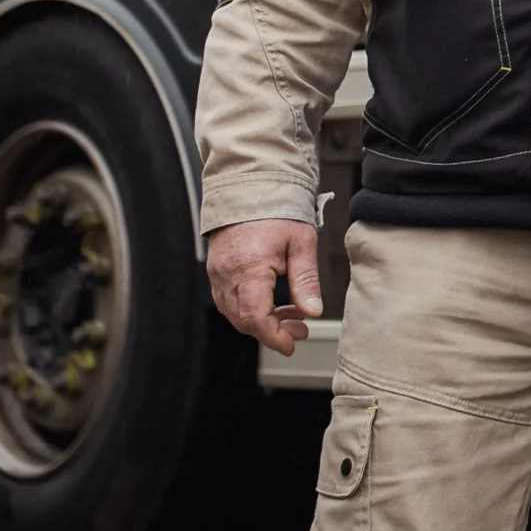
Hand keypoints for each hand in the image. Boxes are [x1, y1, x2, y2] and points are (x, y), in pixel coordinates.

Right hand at [207, 219, 322, 354]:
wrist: (249, 186)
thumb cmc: (277, 210)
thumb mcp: (302, 241)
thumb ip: (306, 279)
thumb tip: (313, 310)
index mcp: (249, 268)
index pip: (255, 317)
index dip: (273, 336)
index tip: (291, 344)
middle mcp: (227, 274)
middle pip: (243, 320)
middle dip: (272, 331)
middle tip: (300, 329)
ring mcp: (218, 273)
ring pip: (234, 313)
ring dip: (262, 321)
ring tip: (292, 315)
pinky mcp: (216, 270)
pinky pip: (228, 300)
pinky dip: (249, 308)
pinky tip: (272, 303)